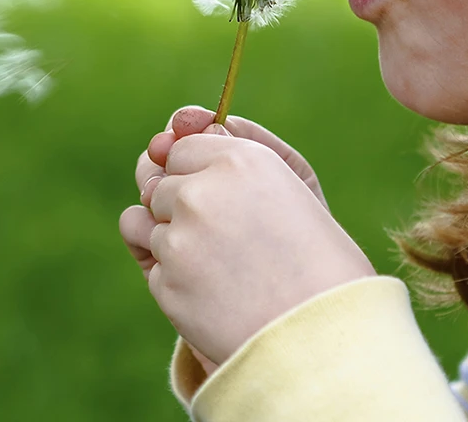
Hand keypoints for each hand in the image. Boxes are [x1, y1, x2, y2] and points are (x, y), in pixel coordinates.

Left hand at [119, 106, 375, 366]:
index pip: (181, 147)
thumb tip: (168, 131)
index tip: (224, 198)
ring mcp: (180, 240)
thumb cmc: (315, 256)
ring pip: (141, 220)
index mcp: (241, 160)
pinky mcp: (167, 283)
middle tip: (227, 238)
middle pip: (157, 182)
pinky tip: (211, 291)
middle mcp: (202, 193)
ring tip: (217, 263)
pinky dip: (172, 277)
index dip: (196, 172)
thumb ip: (230, 146)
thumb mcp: (289, 183)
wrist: (326, 335)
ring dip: (167, 237)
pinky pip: (150, 265)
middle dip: (179, 205)